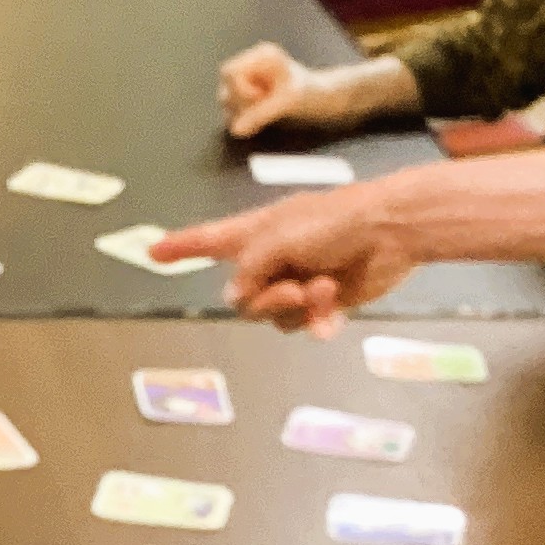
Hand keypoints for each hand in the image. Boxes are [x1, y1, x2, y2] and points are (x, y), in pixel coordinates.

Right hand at [151, 190, 415, 333]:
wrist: (392, 230)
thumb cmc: (336, 220)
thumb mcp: (281, 237)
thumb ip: (251, 268)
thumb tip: (237, 295)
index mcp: (255, 232)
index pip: (208, 240)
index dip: (180, 247)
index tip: (152, 251)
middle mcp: (272, 257)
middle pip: (243, 297)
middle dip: (266, 300)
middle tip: (293, 290)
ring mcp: (297, 279)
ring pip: (275, 316)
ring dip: (299, 306)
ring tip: (326, 286)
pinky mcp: (326, 299)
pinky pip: (306, 324)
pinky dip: (319, 321)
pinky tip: (333, 314)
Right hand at [219, 42, 323, 138]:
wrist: (324, 101)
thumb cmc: (311, 95)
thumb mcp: (288, 103)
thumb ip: (261, 114)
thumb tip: (236, 130)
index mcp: (261, 56)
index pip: (230, 72)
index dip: (240, 91)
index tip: (260, 99)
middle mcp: (251, 65)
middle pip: (226, 87)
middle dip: (242, 104)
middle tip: (265, 109)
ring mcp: (248, 81)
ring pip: (227, 100)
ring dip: (243, 113)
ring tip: (266, 113)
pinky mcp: (248, 95)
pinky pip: (234, 110)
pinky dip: (245, 118)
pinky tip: (262, 118)